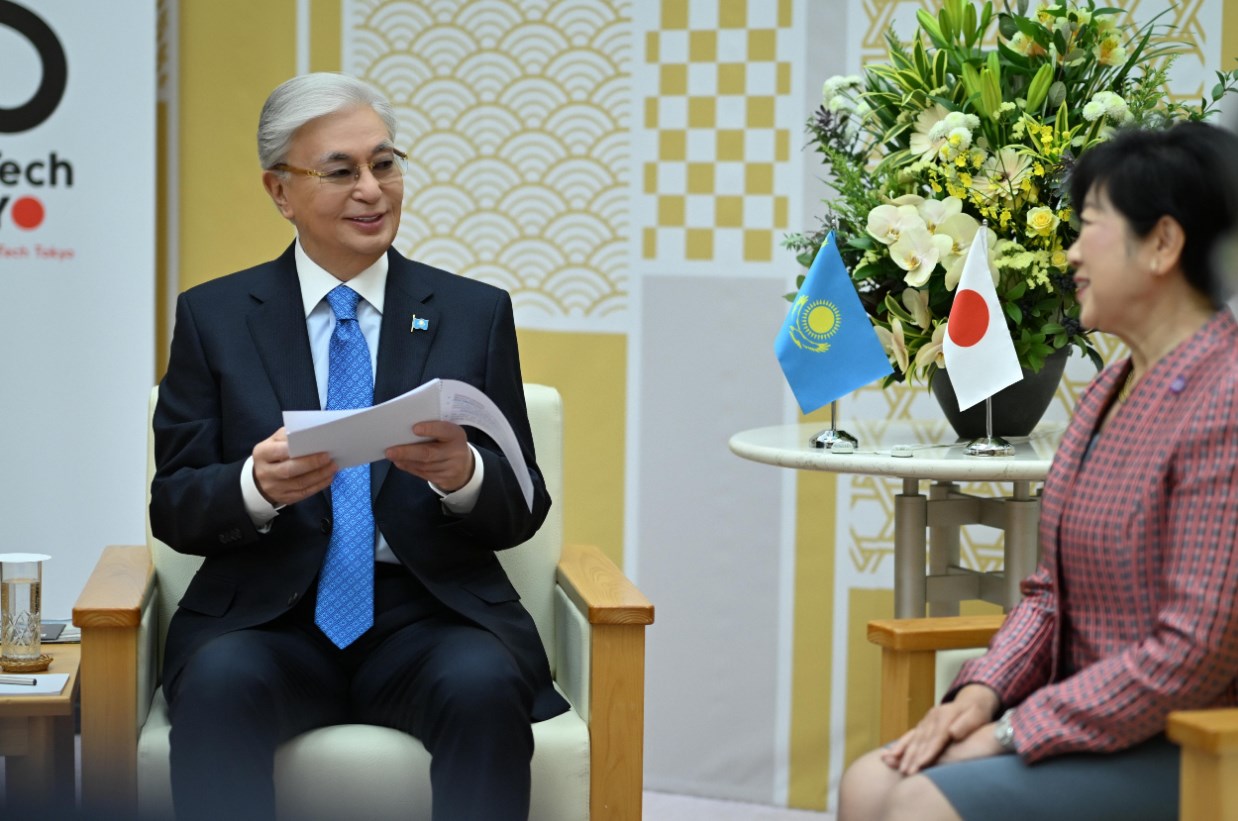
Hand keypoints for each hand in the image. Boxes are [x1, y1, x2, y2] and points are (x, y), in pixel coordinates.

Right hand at [252, 427, 336, 505]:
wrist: (260, 478)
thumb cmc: (272, 454)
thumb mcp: (274, 441)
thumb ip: (288, 437)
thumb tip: (310, 434)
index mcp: (262, 454)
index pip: (280, 452)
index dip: (298, 450)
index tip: (317, 446)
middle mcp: (265, 472)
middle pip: (290, 470)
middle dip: (312, 464)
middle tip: (328, 457)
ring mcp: (274, 488)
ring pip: (299, 483)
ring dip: (319, 475)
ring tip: (333, 467)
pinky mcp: (284, 498)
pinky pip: (304, 493)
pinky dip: (318, 485)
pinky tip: (328, 477)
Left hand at [386, 421, 474, 491]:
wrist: (465, 466)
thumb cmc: (449, 442)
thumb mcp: (447, 433)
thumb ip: (433, 429)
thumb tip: (406, 429)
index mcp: (456, 435)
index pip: (444, 430)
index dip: (430, 429)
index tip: (413, 428)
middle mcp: (456, 452)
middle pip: (429, 453)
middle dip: (407, 452)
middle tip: (390, 451)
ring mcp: (450, 468)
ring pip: (424, 466)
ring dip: (405, 461)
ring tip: (391, 455)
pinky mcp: (444, 479)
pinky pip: (423, 474)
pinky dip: (409, 468)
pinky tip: (400, 462)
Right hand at [881, 683, 999, 774]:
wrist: (972, 700)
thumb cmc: (977, 712)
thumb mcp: (977, 716)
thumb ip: (966, 724)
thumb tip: (953, 732)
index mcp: (945, 716)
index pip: (935, 738)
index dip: (927, 752)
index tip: (920, 765)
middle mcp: (932, 717)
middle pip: (921, 740)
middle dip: (913, 757)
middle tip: (906, 772)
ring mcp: (926, 719)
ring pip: (914, 738)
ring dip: (905, 753)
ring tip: (897, 766)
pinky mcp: (924, 723)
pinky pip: (911, 735)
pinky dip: (902, 745)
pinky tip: (893, 754)